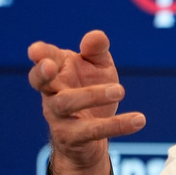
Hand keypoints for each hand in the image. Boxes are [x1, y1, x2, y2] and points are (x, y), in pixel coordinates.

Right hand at [28, 29, 144, 174]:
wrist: (90, 138)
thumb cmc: (92, 90)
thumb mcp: (98, 68)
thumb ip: (97, 51)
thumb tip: (96, 36)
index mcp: (57, 70)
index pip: (43, 58)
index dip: (39, 54)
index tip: (36, 51)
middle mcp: (51, 92)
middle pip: (40, 81)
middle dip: (42, 73)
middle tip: (49, 65)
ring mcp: (58, 115)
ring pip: (66, 103)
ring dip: (92, 95)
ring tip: (120, 90)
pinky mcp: (72, 137)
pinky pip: (92, 130)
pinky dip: (117, 125)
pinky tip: (139, 119)